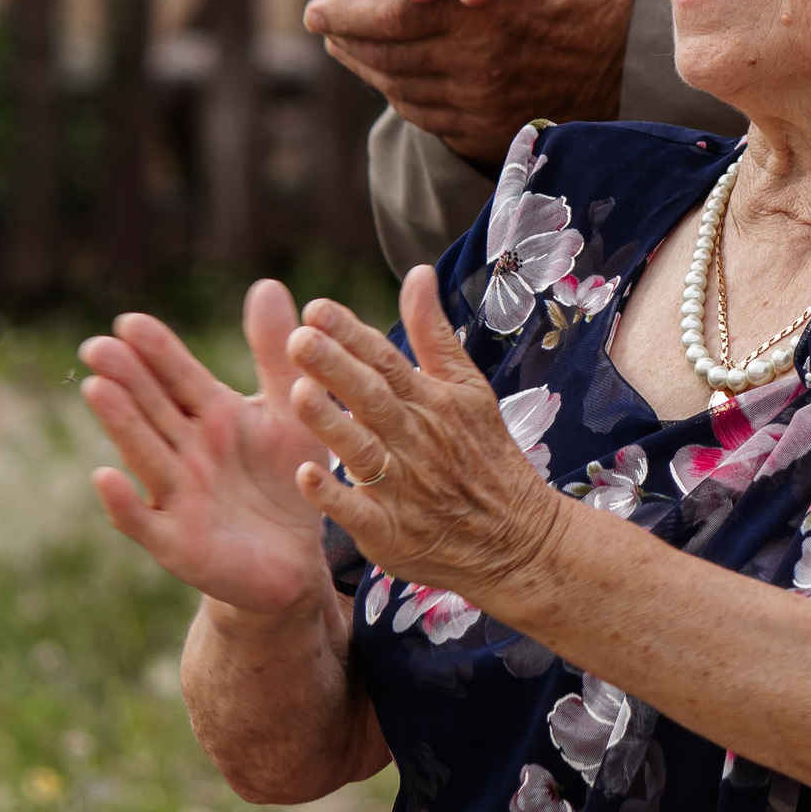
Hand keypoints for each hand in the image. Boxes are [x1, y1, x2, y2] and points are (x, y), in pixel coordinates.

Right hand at [79, 281, 331, 615]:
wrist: (298, 560)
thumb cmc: (288, 478)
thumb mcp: (291, 411)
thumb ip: (275, 353)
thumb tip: (265, 284)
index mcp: (212, 415)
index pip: (177, 376)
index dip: (156, 350)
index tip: (130, 321)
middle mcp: (185, 450)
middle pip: (151, 407)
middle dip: (126, 377)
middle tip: (99, 346)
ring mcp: (175, 495)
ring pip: (143, 453)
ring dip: (119, 423)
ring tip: (97, 389)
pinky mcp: (175, 541)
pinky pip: (143, 521)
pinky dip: (123, 502)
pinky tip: (105, 477)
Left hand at [285, 267, 566, 602]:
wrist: (515, 540)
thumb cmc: (483, 456)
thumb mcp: (466, 389)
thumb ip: (432, 333)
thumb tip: (417, 271)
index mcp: (431, 401)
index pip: (387, 360)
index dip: (352, 334)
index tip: (316, 308)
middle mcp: (416, 439)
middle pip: (372, 398)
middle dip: (335, 368)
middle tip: (299, 339)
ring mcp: (403, 488)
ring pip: (362, 451)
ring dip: (331, 424)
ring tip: (295, 395)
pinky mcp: (392, 534)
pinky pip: (359, 514)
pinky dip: (334, 497)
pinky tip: (305, 476)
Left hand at [307, 0, 645, 161]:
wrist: (648, 61)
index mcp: (478, 10)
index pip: (388, 16)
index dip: (346, 12)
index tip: (316, 6)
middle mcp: (472, 61)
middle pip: (386, 54)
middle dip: (347, 38)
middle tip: (323, 23)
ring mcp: (480, 100)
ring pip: (402, 86)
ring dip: (369, 67)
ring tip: (349, 46)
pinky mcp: (491, 126)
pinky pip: (429, 115)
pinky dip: (402, 95)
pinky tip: (394, 76)